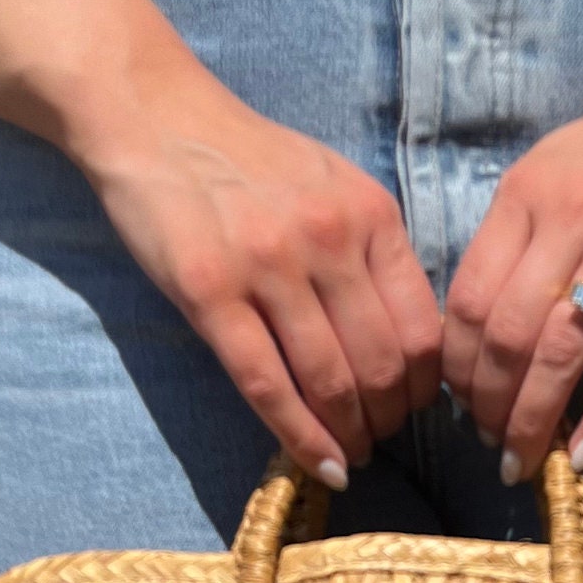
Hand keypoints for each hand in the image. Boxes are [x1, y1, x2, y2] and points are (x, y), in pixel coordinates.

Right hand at [80, 54, 442, 485]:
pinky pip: (266, 385)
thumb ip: (373, 252)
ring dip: (348, 435)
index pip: (423, 326)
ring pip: (330, 381)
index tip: (415, 410)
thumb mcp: (333, 186)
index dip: (427, 386)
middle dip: (389, 420)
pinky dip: (300, 437)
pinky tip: (320, 465)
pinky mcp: (210, 294)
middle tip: (381, 443)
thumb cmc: (248, 159)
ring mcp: (268, 267)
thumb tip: (410, 340)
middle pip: (383, 363)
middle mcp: (329, 240)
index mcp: (370, 215)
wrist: (155, 117)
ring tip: (351, 457)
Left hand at [440, 40, 582, 481]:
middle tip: (489, 443)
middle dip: (489, 404)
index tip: (459, 402)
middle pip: (507, 334)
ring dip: (533, 420)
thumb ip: (518, 233)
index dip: (458, 364)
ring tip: (523, 460)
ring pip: (561, 354)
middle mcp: (572, 220)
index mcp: (528, 194)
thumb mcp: (557, 166)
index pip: (470, 298)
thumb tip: (482, 321)